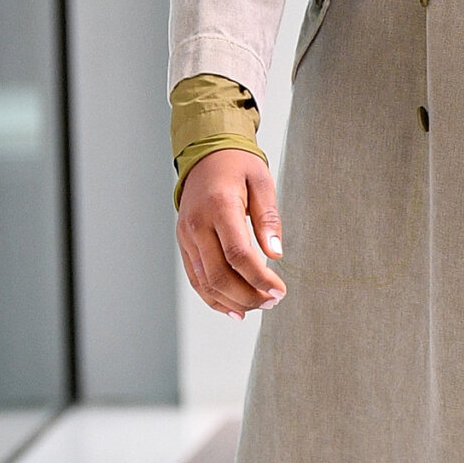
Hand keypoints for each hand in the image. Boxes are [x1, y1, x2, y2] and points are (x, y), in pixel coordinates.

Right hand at [177, 150, 285, 318]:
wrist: (206, 155)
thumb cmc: (238, 166)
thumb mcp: (262, 182)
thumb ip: (268, 218)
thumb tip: (275, 254)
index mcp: (219, 207)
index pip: (238, 255)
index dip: (259, 279)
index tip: (279, 291)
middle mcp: (197, 224)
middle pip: (219, 275)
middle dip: (248, 295)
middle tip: (272, 302)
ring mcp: (186, 236)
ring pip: (205, 281)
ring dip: (232, 301)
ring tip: (258, 307)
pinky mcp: (184, 244)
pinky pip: (196, 277)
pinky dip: (213, 297)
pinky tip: (233, 308)